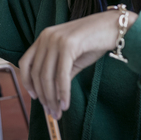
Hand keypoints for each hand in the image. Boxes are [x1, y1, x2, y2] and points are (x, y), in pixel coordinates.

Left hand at [18, 10, 136, 119]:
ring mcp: (56, 40)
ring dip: (52, 98)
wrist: (114, 27)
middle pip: (37, 73)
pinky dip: (63, 93)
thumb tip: (51, 96)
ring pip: (48, 76)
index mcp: (44, 38)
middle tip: (51, 113)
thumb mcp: (72, 58)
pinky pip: (62, 75)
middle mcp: (46, 37)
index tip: (35, 97)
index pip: (25, 62)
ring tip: (58, 112)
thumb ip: (59, 73)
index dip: (27, 82)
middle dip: (43, 97)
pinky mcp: (68, 45)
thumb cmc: (94, 42)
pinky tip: (66, 104)